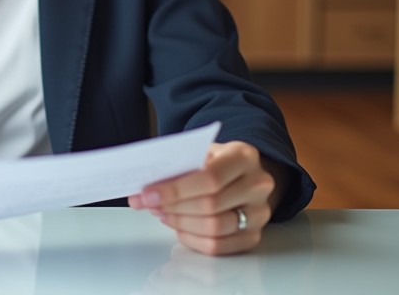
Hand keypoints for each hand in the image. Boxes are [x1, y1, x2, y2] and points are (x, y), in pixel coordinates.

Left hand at [128, 141, 279, 255]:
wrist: (245, 173)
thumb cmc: (217, 161)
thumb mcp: (201, 152)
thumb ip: (175, 168)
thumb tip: (140, 194)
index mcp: (244, 157)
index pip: (210, 178)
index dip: (176, 189)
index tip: (149, 194)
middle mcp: (258, 185)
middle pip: (211, 205)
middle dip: (174, 207)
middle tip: (151, 205)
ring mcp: (259, 213)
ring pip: (215, 228)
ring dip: (181, 223)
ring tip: (163, 214)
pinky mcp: (253, 236)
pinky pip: (218, 246)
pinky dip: (192, 239)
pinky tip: (178, 226)